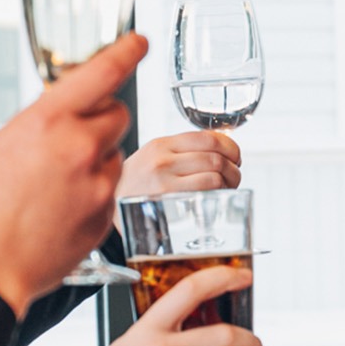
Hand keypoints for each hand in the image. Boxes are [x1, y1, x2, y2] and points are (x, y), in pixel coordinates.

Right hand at [0, 34, 147, 313]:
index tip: (140, 41)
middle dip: (102, 118)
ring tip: (57, 186)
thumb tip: (56, 126)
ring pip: (115, 157)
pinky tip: (60, 212)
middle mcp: (79, 148)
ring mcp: (97, 185)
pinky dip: (92, 196)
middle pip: (118, 114)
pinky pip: (108, 194)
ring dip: (96, 161)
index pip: (101, 73)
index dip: (125, 52)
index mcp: (47, 121)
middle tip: (76, 135)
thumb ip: (35, 130)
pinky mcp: (104, 218)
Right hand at [118, 132, 242, 203]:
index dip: (230, 146)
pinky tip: (217, 198)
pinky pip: (207, 190)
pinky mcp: (168, 199)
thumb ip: (180, 151)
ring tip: (229, 187)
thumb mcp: (151, 159)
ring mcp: (164, 179)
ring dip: (231, 181)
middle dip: (234, 166)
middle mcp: (162, 158)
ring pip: (216, 173)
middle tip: (234, 175)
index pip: (207, 137)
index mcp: (160, 144)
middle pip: (215, 155)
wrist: (109, 208)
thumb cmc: (136, 186)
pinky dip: (221, 193)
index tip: (235, 156)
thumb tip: (221, 148)